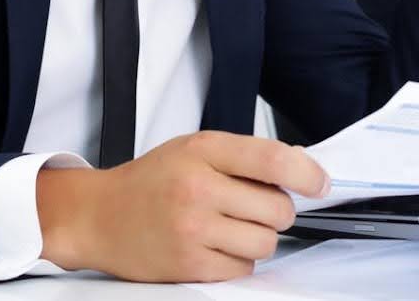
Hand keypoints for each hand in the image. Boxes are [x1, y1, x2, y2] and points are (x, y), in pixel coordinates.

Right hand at [36, 131, 328, 281]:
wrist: (99, 216)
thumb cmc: (150, 181)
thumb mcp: (194, 149)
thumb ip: (242, 156)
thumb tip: (300, 170)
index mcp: (203, 150)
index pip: (272, 158)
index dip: (307, 173)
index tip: (320, 184)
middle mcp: (198, 188)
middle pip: (277, 207)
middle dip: (277, 211)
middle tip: (256, 207)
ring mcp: (193, 229)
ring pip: (266, 242)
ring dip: (259, 238)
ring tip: (233, 227)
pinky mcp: (188, 264)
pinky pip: (243, 269)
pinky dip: (238, 261)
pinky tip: (216, 246)